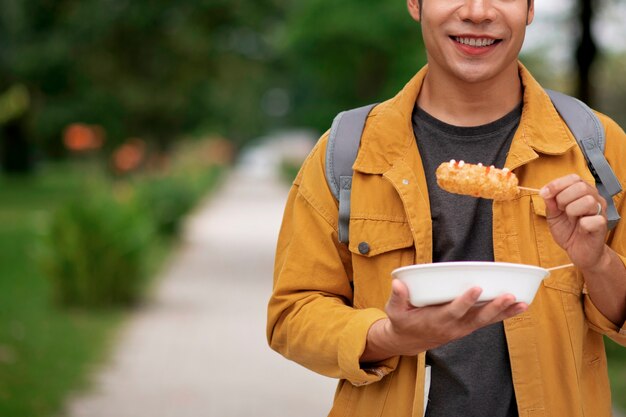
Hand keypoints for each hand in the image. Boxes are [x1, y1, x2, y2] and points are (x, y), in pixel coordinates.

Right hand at [361, 280, 526, 360]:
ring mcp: (462, 328)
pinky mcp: (467, 327)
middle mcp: (453, 326)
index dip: (465, 301)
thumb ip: (397, 297)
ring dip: (504, 312)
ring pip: (486, 320)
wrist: (409, 342)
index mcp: (436, 321)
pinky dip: (504, 315)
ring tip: (522, 302)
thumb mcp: (394, 311)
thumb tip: (398, 283)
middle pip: (476, 317)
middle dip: (494, 307)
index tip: (477, 288)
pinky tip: (519, 306)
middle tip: (509, 296)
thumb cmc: (402, 322)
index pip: (453, 311)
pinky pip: (487, 321)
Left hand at [539, 174, 609, 270]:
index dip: (557, 184)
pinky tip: (580, 229)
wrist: (579, 251)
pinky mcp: (602, 226)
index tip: (545, 193)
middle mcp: (594, 199)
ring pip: (588, 201)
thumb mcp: (553, 215)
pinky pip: (592, 220)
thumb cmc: (569, 231)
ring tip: (571, 219)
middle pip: (581, 187)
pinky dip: (582, 225)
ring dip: (572, 210)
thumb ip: (550, 202)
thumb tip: (546, 191)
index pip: (573, 178)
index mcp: (582, 193)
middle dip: (563, 198)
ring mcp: (600, 212)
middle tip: (561, 210)